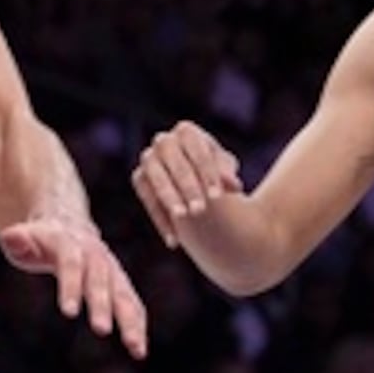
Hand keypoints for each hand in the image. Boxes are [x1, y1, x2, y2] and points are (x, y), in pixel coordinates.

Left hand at [0, 210, 148, 356]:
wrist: (67, 224)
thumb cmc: (38, 238)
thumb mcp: (22, 235)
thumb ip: (16, 239)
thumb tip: (11, 238)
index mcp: (69, 243)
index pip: (71, 264)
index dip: (71, 286)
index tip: (68, 313)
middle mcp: (95, 256)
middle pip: (100, 280)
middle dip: (101, 305)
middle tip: (101, 330)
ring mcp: (111, 269)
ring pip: (124, 294)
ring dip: (131, 321)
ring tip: (135, 349)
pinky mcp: (120, 284)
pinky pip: (133, 304)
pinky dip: (138, 325)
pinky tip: (139, 350)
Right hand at [129, 121, 253, 272]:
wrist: (197, 184)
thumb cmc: (216, 175)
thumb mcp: (226, 175)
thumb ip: (228, 176)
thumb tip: (233, 185)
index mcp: (187, 132)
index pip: (197, 150)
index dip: (207, 173)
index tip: (218, 197)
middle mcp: (164, 141)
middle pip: (174, 162)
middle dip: (187, 186)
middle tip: (199, 210)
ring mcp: (148, 159)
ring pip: (154, 176)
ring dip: (168, 198)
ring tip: (182, 218)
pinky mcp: (140, 179)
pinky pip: (145, 197)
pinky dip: (160, 218)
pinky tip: (174, 240)